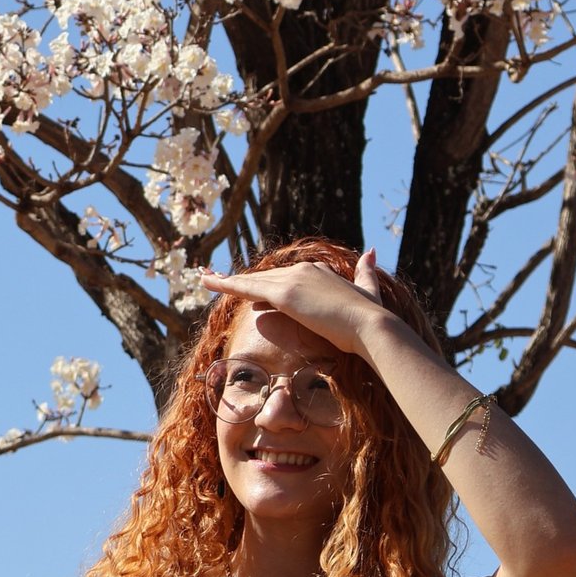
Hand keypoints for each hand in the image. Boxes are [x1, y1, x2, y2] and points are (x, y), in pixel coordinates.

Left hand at [200, 251, 386, 360]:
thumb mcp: (368, 290)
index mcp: (317, 270)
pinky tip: (210, 284)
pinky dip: (226, 286)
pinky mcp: (285, 294)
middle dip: (236, 280)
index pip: (281, 278)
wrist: (370, 325)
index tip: (247, 289)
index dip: (261, 284)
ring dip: (225, 281)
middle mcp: (302, 270)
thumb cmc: (370, 316)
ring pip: (252, 282)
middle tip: (211, 277)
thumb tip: (372, 251)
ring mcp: (292, 281)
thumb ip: (366, 272)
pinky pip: (248, 290)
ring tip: (203, 279)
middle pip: (262, 277)